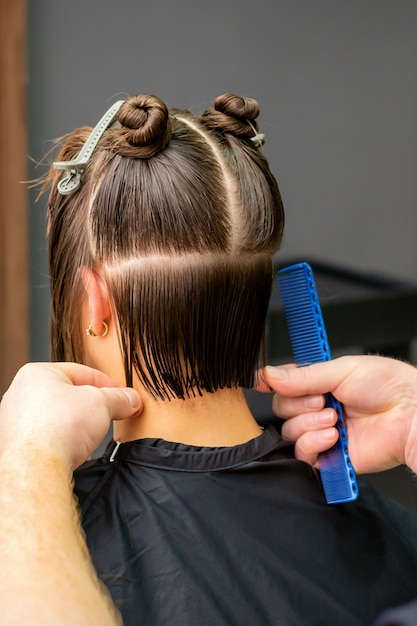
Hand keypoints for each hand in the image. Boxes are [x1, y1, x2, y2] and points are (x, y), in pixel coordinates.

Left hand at [0, 362, 141, 469]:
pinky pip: (47, 436)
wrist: (36, 468)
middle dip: (91, 405)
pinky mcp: (16, 445)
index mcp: (37, 373)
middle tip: (110, 414)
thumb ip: (118, 398)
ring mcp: (15, 420)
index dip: (107, 384)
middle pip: (68, 394)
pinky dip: (63, 440)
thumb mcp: (101, 403)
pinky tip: (73, 448)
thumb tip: (130, 399)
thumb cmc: (57, 428)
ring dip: (76, 424)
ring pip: (57, 416)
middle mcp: (21, 393)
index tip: (121, 395)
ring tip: (91, 435)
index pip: (81, 372)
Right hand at [256, 355, 416, 473]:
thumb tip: (269, 375)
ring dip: (308, 424)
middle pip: (281, 409)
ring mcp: (323, 433)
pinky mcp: (329, 458)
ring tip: (334, 419)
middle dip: (298, 405)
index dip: (271, 383)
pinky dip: (312, 443)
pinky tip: (331, 436)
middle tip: (322, 401)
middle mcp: (318, 408)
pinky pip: (302, 455)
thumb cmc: (388, 385)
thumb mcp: (341, 369)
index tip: (260, 382)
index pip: (284, 385)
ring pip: (289, 432)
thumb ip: (302, 376)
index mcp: (320, 384)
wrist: (410, 414)